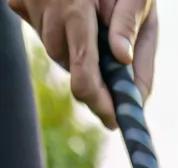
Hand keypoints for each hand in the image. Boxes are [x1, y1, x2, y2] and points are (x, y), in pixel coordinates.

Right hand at [8, 0, 157, 126]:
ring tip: (93, 17)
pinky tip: (75, 7)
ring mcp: (29, 6)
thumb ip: (133, 33)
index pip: (82, 72)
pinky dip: (64, 31)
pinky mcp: (19, 3)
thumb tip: (131, 82)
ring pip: (59, 52)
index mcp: (75, 9)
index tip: (113, 120)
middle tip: (115, 68)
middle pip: (70, 67)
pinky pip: (45, 33)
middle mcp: (46, 10)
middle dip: (95, 73)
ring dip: (80, 50)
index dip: (99, 102)